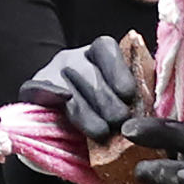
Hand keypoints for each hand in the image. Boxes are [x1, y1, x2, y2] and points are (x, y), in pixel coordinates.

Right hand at [19, 36, 135, 141]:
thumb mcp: (120, 98)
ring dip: (86, 112)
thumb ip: (133, 96)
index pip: (107, 50)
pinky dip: (51, 94)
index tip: (128, 94)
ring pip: (69, 90)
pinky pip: (39, 89)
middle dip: (107, 100)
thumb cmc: (103, 112)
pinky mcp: (32, 90)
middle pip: (89, 74)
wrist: (63, 129)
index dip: (118, 71)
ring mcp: (51, 73)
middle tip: (120, 122)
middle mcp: (73, 59)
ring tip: (102, 132)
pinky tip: (64, 100)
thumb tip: (151, 107)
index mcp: (97, 53)